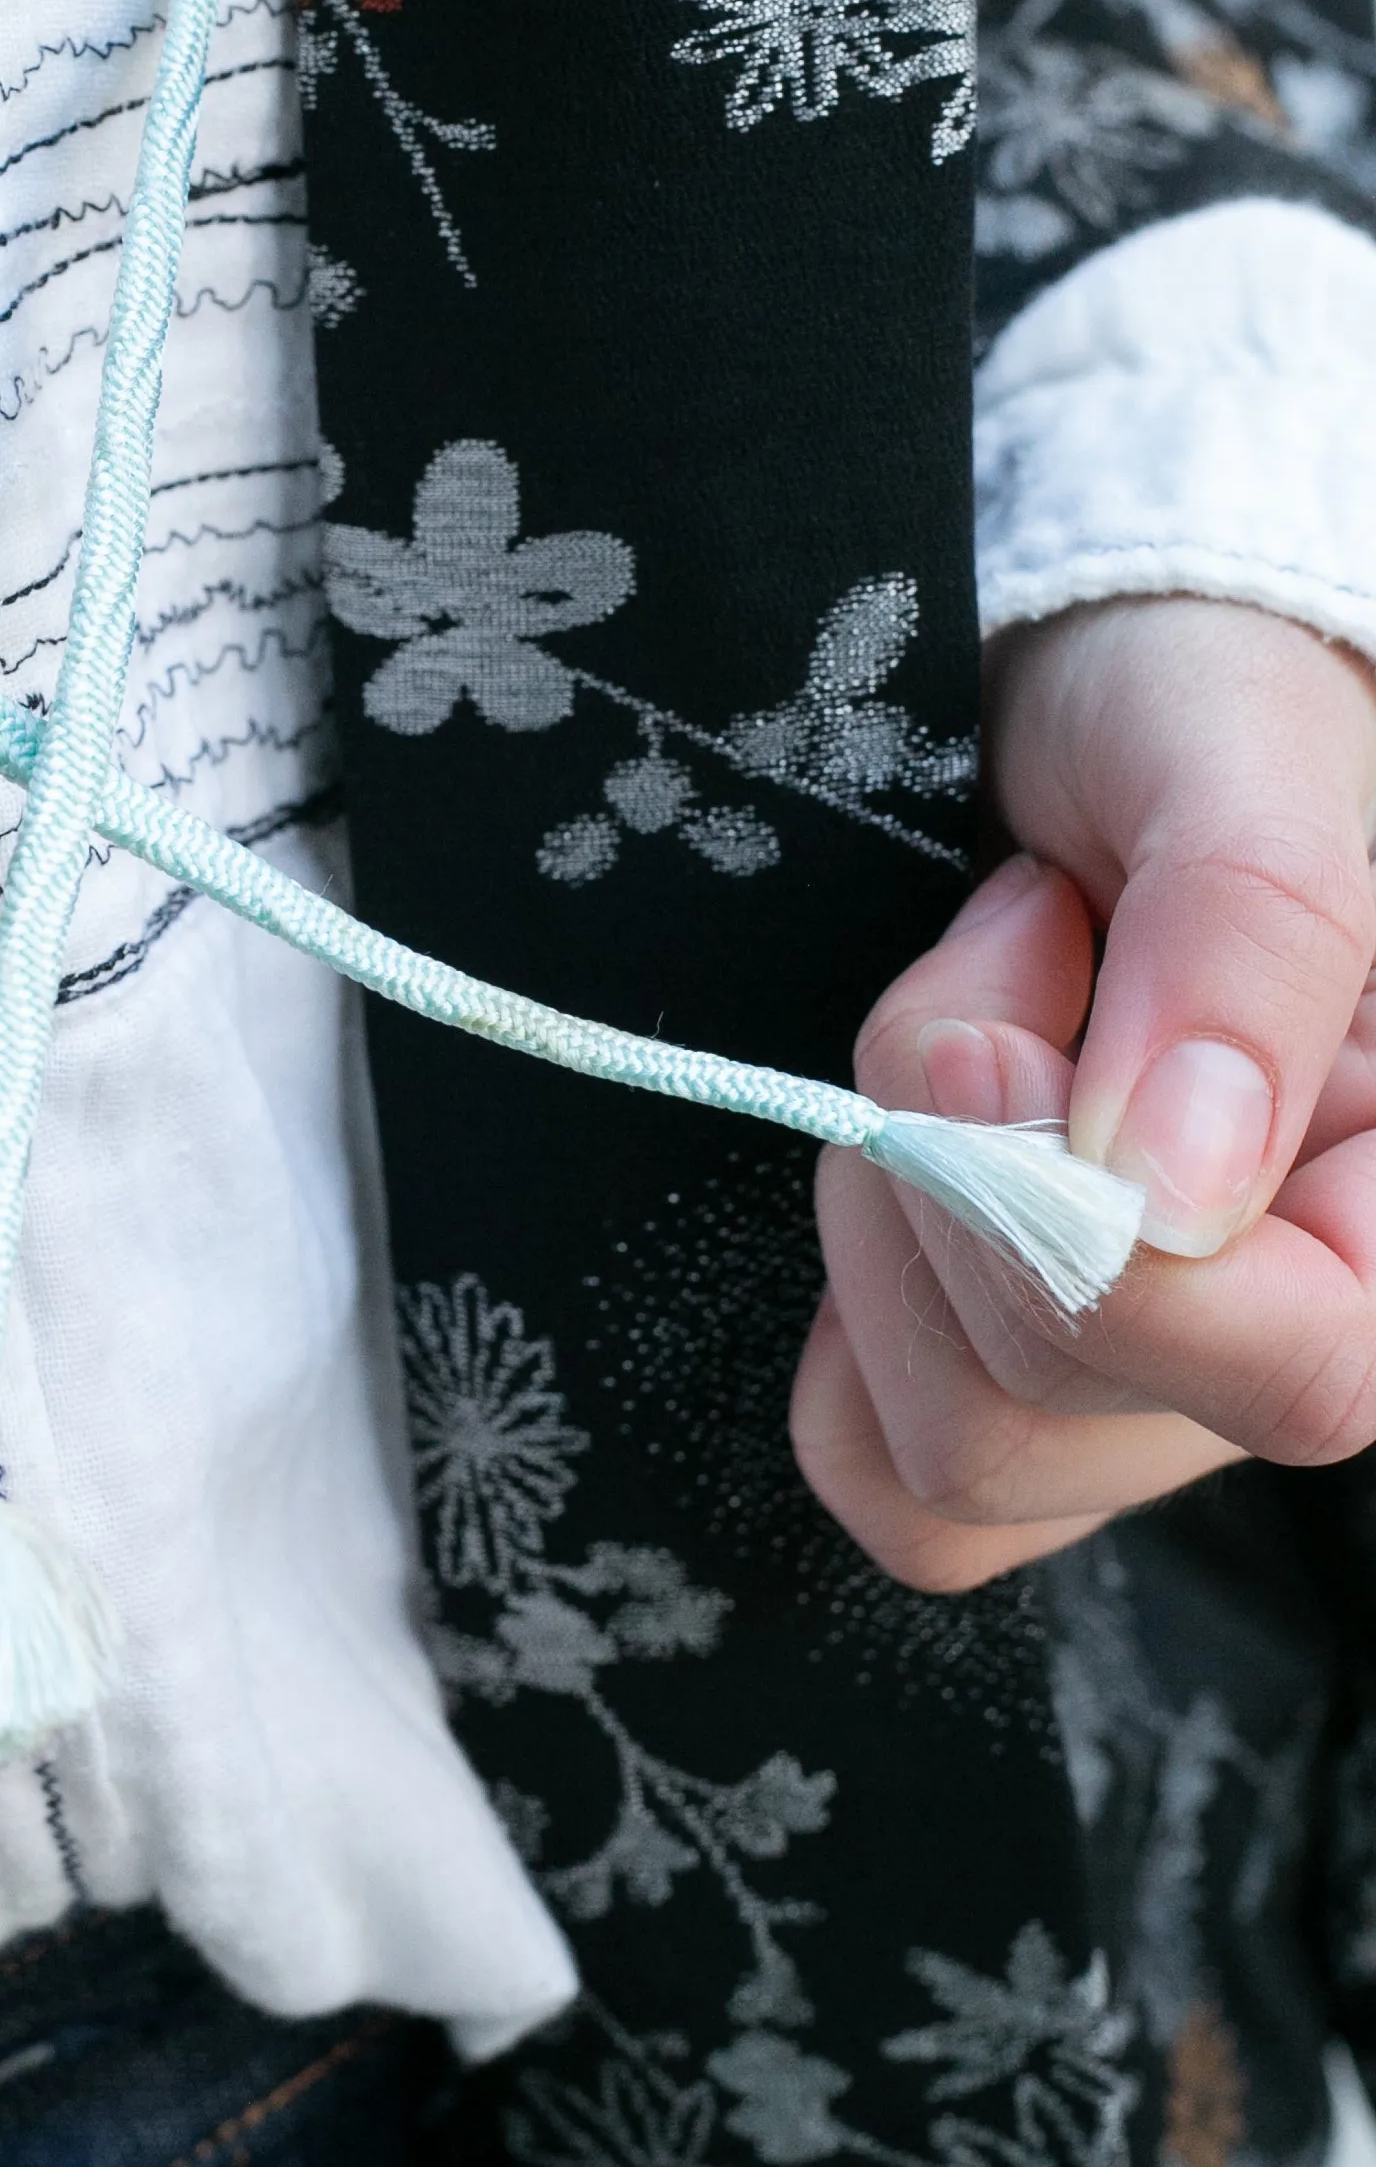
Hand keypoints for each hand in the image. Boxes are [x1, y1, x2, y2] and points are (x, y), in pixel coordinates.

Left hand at [794, 595, 1375, 1590]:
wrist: (1102, 700)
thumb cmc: (1199, 708)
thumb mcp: (1241, 759)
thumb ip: (1249, 941)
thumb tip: (1170, 1191)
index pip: (1310, 1376)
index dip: (1106, 1251)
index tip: (1000, 1030)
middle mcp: (1314, 1328)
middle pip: (1067, 1406)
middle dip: (961, 1153)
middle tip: (1010, 948)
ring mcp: (1163, 1386)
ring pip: (958, 1451)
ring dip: (895, 1203)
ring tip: (977, 1018)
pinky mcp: (1017, 1383)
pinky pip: (886, 1467)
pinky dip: (853, 1314)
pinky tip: (908, 1152)